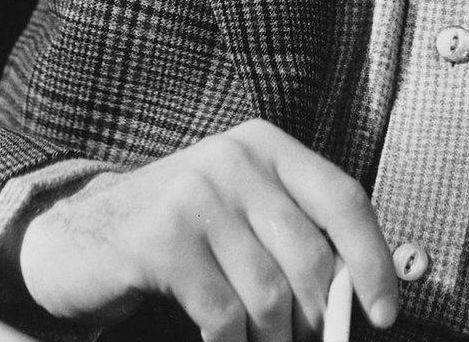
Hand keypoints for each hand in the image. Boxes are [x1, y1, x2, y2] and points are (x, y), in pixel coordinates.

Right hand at [14, 119, 397, 340]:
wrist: (83, 236)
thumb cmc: (181, 233)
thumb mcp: (242, 212)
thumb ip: (296, 234)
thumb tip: (358, 292)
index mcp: (267, 145)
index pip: (344, 198)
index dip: (373, 260)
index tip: (385, 312)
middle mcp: (236, 158)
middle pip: (310, 255)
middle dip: (316, 318)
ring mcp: (197, 195)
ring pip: (270, 294)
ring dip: (274, 340)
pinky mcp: (163, 239)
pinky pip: (223, 315)